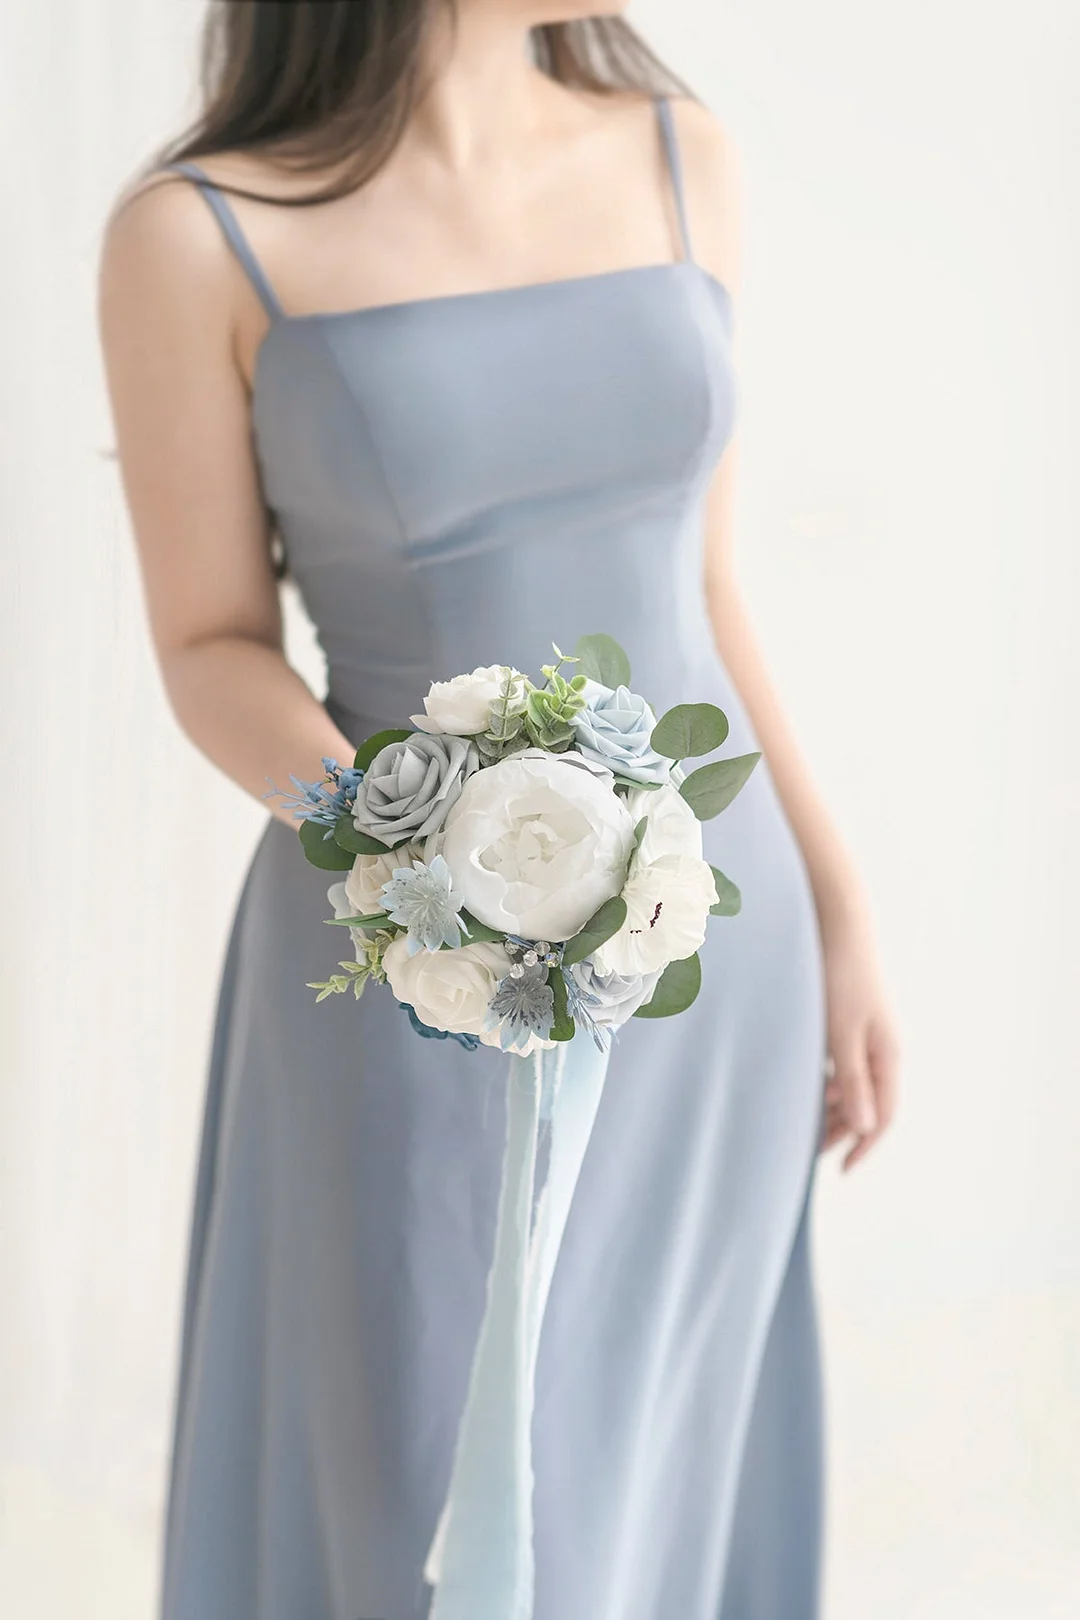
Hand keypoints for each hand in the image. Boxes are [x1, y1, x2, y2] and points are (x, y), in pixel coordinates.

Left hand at [819, 917, 899, 1171]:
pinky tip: (798, 1087)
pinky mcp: (843, 1022)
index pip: (882, 1114)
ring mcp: (862, 1035)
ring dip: (829, 1108)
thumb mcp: (843, 1033)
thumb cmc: (840, 976)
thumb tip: (863, 1127)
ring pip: (849, 1085)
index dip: (864, 1145)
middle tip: (807, 1152)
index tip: (841, 1168)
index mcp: (886, 1055)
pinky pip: (837, 1065)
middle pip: (865, 1104)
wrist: (836, 926)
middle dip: (840, 1130)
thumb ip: (853, 1079)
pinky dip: (822, 1082)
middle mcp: (879, 1049)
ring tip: (799, 1125)